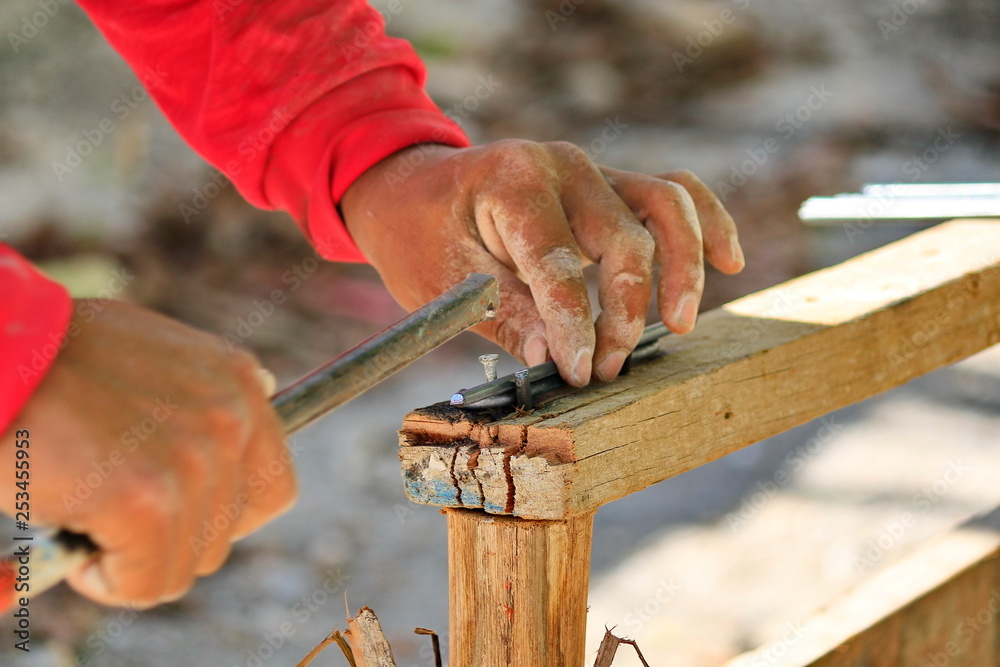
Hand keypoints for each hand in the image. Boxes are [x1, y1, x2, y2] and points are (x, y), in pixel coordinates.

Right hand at [1, 300, 294, 606]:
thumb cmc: (54, 358)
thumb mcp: (157, 352)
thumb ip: (208, 385)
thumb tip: (266, 390)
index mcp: (237, 382)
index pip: (273, 486)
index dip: (226, 515)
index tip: (178, 515)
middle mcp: (230, 419)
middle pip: (227, 532)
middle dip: (171, 537)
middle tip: (114, 515)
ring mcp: (194, 461)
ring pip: (188, 563)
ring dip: (134, 557)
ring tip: (86, 513)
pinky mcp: (147, 501)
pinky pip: (147, 582)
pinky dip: (106, 580)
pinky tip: (71, 540)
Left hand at [341, 140, 743, 385]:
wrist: (413, 189)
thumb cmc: (423, 235)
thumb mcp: (444, 282)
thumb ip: (505, 315)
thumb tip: (557, 356)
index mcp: (513, 182)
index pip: (560, 263)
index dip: (575, 326)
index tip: (579, 374)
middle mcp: (563, 166)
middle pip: (624, 239)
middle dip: (624, 312)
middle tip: (610, 367)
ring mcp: (593, 170)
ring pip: (665, 207)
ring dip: (682, 269)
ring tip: (679, 324)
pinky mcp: (610, 185)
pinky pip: (672, 194)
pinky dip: (705, 224)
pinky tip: (728, 260)